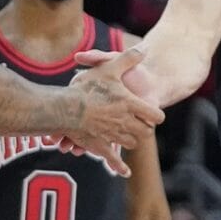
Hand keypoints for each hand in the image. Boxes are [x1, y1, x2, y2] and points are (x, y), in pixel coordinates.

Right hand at [66, 44, 162, 175]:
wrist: (64, 106)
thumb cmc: (87, 86)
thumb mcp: (109, 66)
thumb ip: (129, 57)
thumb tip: (145, 48)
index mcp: (131, 105)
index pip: (156, 116)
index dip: (155, 114)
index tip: (151, 112)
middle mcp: (125, 123)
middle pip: (146, 132)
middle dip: (144, 128)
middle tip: (139, 124)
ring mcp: (113, 136)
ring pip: (131, 143)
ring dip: (131, 140)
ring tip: (126, 134)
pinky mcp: (99, 146)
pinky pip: (112, 159)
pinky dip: (118, 166)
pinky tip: (124, 172)